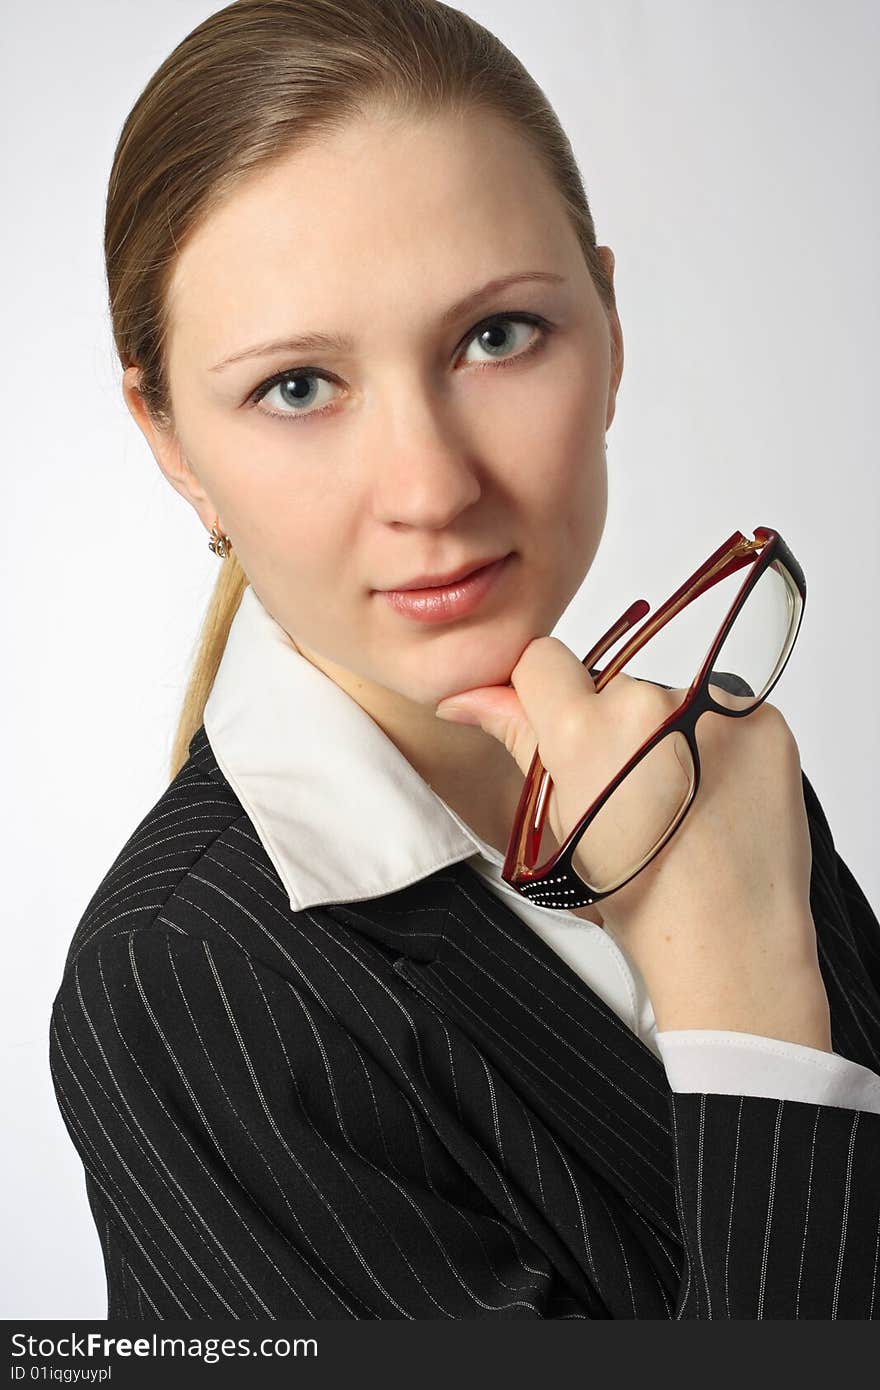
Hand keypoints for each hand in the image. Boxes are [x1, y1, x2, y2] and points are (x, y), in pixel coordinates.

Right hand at [435, 637, 832, 1047]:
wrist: (730, 938)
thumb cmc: (640, 896)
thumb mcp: (560, 819)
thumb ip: (519, 739)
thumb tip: (467, 699)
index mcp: (583, 729)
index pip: (543, 660)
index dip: (543, 695)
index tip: (557, 730)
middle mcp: (649, 702)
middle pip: (612, 685)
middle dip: (612, 726)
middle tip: (629, 792)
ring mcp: (715, 705)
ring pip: (670, 702)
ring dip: (667, 736)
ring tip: (681, 801)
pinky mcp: (765, 718)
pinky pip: (725, 713)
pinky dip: (718, 746)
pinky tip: (718, 796)